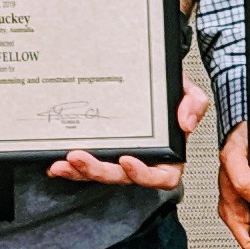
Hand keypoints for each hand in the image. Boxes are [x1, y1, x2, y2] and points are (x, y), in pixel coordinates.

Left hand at [55, 72, 208, 190]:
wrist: (145, 70)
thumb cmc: (166, 85)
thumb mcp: (186, 88)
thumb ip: (194, 103)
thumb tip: (186, 123)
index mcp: (168, 154)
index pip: (162, 177)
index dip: (144, 175)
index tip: (127, 160)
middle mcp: (142, 160)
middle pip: (122, 178)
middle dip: (98, 172)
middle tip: (78, 157)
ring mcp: (118, 158)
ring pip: (99, 174)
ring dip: (79, 172)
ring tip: (62, 162)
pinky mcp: (98, 151)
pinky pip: (84, 166)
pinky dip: (69, 167)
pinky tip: (54, 163)